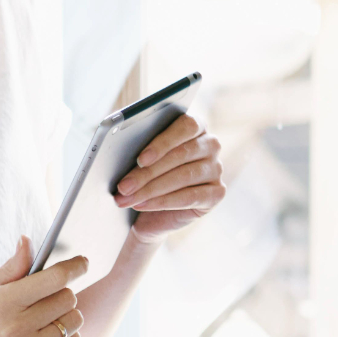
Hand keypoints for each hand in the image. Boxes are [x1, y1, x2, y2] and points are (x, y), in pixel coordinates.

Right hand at [0, 239, 87, 336]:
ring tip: (46, 319)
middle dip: (62, 293)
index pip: (54, 278)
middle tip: (49, 298)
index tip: (83, 262)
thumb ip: (11, 268)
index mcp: (3, 303)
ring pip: (74, 321)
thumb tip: (28, 241)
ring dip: (66, 316)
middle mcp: (16, 329)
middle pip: (68, 298)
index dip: (74, 266)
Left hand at [115, 112, 225, 240]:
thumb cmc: (144, 176)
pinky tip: (142, 205)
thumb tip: (120, 147)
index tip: (141, 159)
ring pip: (184, 176)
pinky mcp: (217, 193)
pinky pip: (190, 197)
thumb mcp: (138, 160)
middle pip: (182, 154)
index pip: (186, 126)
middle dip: (148, 172)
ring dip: (151, 189)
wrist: (150, 210)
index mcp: (195, 126)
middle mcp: (210, 145)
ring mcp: (216, 169)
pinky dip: (163, 202)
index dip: (163, 142)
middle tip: (124, 186)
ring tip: (127, 198)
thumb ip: (136, 148)